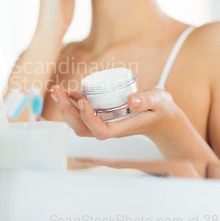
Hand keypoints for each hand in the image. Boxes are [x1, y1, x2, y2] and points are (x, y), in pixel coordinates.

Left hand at [51, 86, 179, 139]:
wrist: (162, 119)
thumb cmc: (162, 110)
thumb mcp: (160, 102)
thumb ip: (147, 100)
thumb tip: (131, 100)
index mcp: (122, 128)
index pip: (100, 131)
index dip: (88, 118)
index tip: (83, 101)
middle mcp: (109, 128)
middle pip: (81, 128)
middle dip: (66, 110)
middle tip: (56, 90)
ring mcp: (104, 123)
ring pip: (78, 122)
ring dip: (65, 106)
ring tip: (57, 89)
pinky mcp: (102, 116)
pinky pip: (83, 114)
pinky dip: (73, 103)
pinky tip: (70, 91)